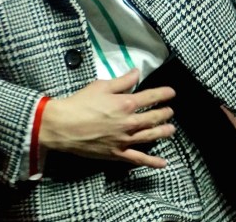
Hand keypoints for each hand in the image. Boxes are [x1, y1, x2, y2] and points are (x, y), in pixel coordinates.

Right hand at [38, 69, 175, 168]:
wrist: (63, 125)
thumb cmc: (79, 103)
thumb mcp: (100, 86)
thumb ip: (121, 81)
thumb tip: (137, 73)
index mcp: (126, 103)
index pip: (150, 97)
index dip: (163, 94)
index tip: (172, 93)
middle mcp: (130, 122)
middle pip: (153, 117)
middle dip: (164, 113)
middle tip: (170, 111)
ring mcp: (125, 140)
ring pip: (150, 136)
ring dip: (163, 132)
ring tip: (171, 129)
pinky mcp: (118, 154)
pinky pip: (139, 159)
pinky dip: (152, 162)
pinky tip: (163, 163)